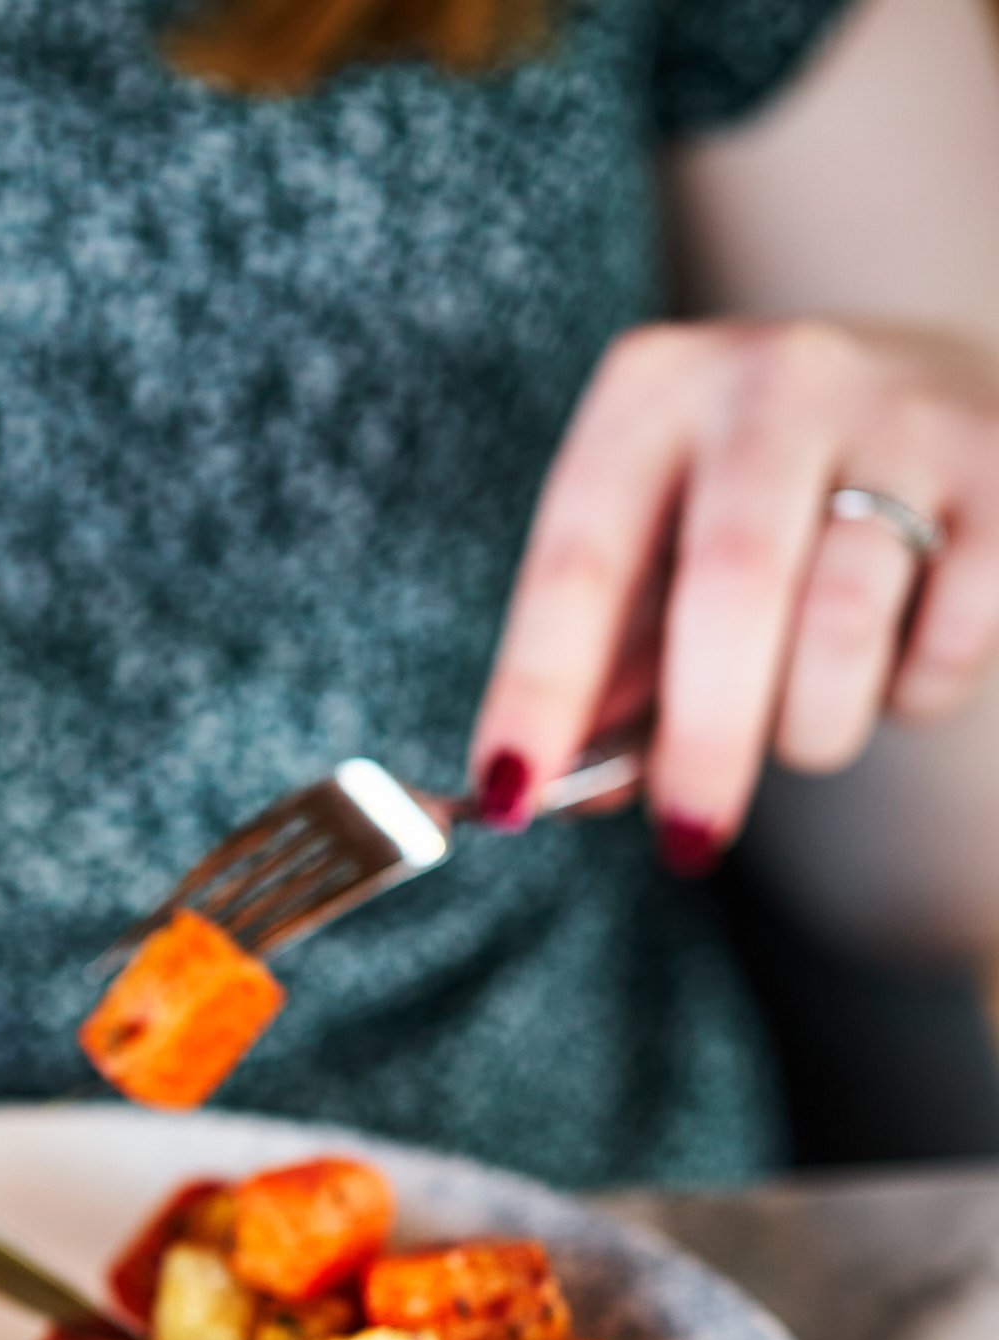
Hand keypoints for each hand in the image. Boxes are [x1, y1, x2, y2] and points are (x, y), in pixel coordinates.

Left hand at [468, 321, 998, 871]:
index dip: (541, 689)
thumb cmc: (762, 506)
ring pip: (845, 621)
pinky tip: (900, 662)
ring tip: (807, 726)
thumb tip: (551, 790)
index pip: (577, 561)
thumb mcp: (659, 554)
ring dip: (813, 724)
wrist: (942, 393)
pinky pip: (953, 633)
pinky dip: (914, 691)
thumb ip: (606, 670)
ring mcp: (901, 411)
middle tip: (688, 839)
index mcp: (652, 394)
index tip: (510, 796)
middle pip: (729, 585)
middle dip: (704, 738)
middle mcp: (775, 377)